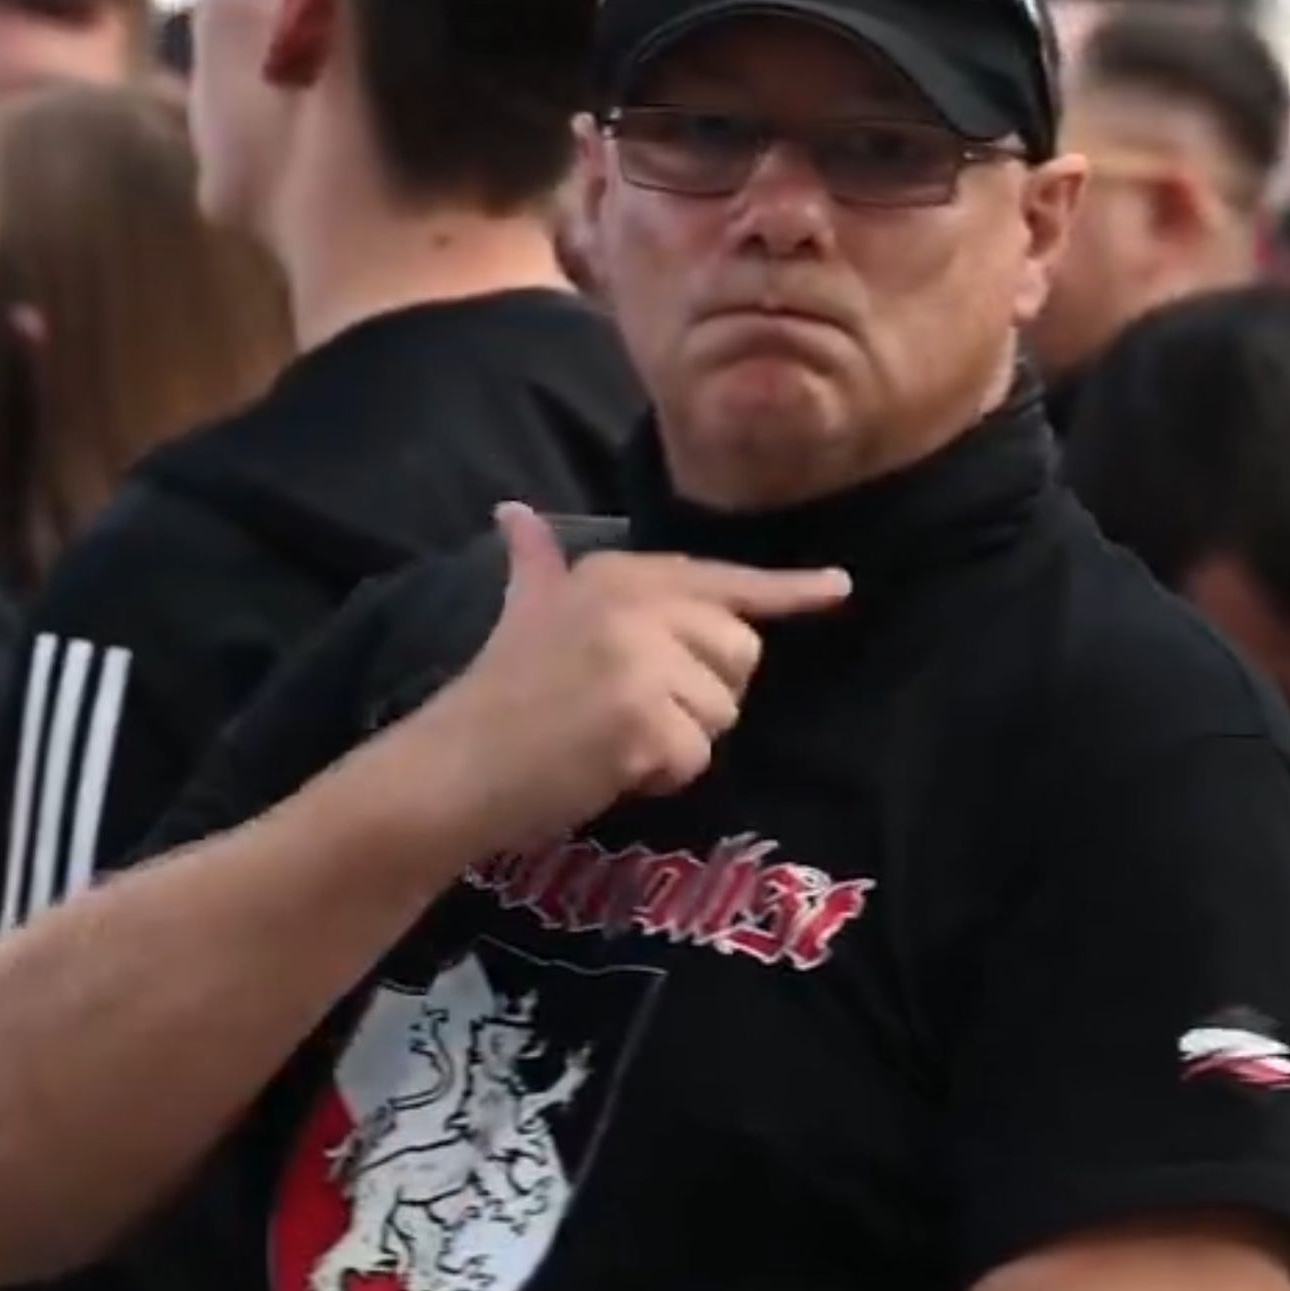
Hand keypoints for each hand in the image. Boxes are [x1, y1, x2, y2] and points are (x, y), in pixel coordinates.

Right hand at [430, 504, 849, 845]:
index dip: (787, 589)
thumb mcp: (522, 612)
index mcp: (619, 573)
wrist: (450, 767)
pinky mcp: (642, 720)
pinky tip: (607, 768)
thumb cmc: (497, 696)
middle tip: (629, 711)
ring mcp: (641, 660)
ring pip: (722, 711)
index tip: (839, 588)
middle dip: (702, 695)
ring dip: (679, 742)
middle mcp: (637, 603)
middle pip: (740, 653)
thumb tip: (515, 514)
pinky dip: (659, 776)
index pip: (722, 580)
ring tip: (610, 739)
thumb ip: (537, 564)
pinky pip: (695, 757)